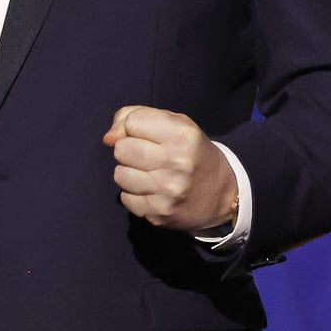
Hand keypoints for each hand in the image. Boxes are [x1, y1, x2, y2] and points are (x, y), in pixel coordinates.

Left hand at [103, 105, 236, 234]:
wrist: (223, 194)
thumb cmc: (192, 153)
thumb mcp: (176, 124)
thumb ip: (137, 117)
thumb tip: (108, 137)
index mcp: (183, 135)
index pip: (132, 122)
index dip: (133, 127)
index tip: (147, 135)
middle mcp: (176, 162)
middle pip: (121, 149)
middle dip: (129, 150)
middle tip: (147, 156)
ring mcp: (168, 191)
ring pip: (120, 174)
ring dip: (129, 173)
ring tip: (149, 174)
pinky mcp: (159, 213)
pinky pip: (125, 198)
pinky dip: (134, 194)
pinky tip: (152, 191)